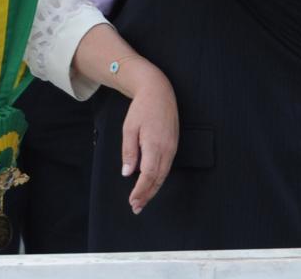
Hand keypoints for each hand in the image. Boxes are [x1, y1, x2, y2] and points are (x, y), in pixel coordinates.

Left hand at [121, 69, 178, 213]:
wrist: (159, 92)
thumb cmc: (142, 108)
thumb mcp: (129, 128)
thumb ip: (129, 152)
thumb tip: (127, 173)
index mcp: (154, 144)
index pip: (148, 175)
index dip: (140, 190)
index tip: (132, 201)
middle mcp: (167, 149)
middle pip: (157, 178)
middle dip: (147, 195)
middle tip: (136, 208)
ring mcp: (172, 148)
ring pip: (163, 175)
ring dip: (153, 189)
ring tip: (141, 200)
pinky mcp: (173, 146)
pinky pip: (166, 167)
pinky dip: (158, 179)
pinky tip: (150, 184)